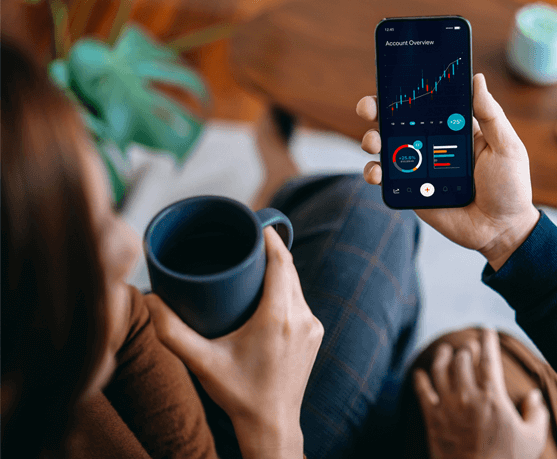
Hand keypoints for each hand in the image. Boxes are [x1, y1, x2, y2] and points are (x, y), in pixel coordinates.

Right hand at [145, 227, 323, 458]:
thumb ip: (171, 331)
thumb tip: (150, 299)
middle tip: (248, 240)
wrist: (272, 424)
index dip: (270, 239)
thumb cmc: (238, 393)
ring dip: (279, 272)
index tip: (256, 223)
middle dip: (271, 252)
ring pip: (296, 286)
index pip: (281, 262)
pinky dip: (286, 291)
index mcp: (278, 316)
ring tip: (255, 262)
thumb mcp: (202, 361)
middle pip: (289, 271)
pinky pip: (301, 302)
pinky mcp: (314, 335)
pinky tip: (270, 290)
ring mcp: (312, 327)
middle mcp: (301, 317)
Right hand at [357, 74, 540, 270]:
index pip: (426, 103)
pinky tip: (376, 172)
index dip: (407, 91)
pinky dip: (374, 173)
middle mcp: (432, 144)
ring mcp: (419, 168)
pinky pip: (387, 180)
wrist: (501, 230)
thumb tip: (477, 79)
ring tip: (373, 142)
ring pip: (386, 148)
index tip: (392, 80)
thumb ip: (491, 115)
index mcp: (454, 128)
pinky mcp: (411, 191)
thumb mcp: (506, 146)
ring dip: (372, 140)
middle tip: (369, 107)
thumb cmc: (510, 186)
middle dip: (377, 110)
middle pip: (398, 122)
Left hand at [414, 329, 549, 458]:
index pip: (489, 359)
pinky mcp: (432, 419)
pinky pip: (421, 391)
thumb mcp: (532, 440)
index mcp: (493, 397)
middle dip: (466, 347)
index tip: (487, 329)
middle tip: (468, 344)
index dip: (488, 340)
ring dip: (442, 355)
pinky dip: (419, 378)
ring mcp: (447, 406)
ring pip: (440, 369)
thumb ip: (536, 414)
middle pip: (462, 359)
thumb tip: (534, 395)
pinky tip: (419, 372)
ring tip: (444, 349)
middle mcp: (468, 396)